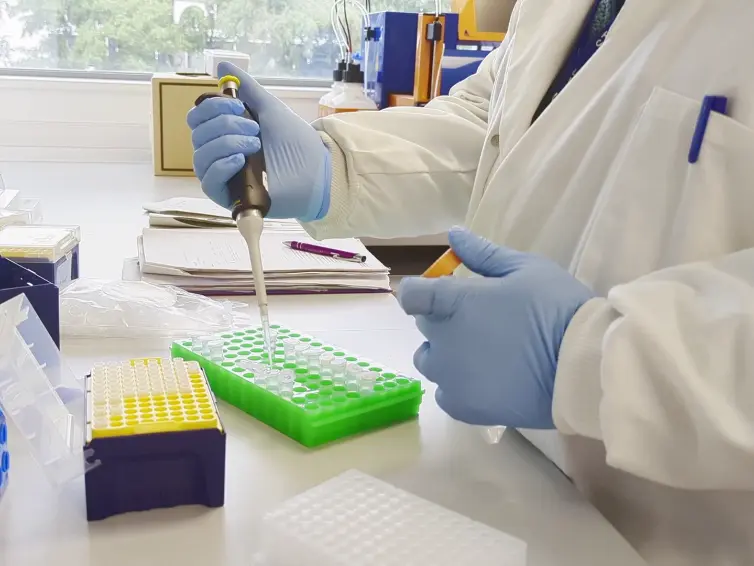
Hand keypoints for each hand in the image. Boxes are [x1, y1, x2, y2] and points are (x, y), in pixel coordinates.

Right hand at [187, 62, 331, 220]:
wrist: (317, 172)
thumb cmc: (296, 143)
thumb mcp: (269, 109)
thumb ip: (246, 88)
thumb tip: (223, 65)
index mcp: (225, 132)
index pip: (198, 117)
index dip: (212, 108)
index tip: (238, 106)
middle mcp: (220, 152)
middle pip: (198, 134)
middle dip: (225, 126)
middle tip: (255, 129)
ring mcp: (223, 175)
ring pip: (201, 155)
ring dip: (227, 144)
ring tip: (255, 145)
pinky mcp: (228, 196)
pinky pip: (208, 180)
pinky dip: (221, 166)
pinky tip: (239, 161)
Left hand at [397, 227, 594, 428]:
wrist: (582, 366)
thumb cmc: (556, 308)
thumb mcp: (525, 268)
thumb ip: (484, 253)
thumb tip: (454, 234)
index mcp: (454, 302)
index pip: (412, 295)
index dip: (422, 292)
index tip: (443, 293)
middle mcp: (443, 340)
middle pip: (425, 326)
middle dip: (442, 319)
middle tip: (479, 320)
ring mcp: (451, 377)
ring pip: (430, 361)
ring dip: (445, 353)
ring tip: (481, 353)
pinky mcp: (464, 407)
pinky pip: (445, 394)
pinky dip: (456, 386)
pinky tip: (482, 379)